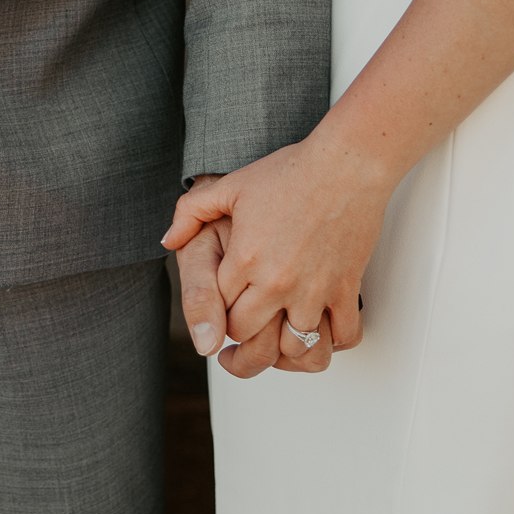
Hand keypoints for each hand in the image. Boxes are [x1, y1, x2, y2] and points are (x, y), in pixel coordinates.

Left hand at [161, 133, 385, 377]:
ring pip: (293, 347)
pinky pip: (342, 337)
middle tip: (243, 338)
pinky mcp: (345, 289)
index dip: (220, 312)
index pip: (220, 309)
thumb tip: (168, 240)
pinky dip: (333, 343)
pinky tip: (322, 333)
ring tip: (278, 344)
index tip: (225, 310)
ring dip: (285, 349)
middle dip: (243, 338)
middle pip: (249, 335)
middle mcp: (276, 282)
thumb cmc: (291, 171)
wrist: (345, 163)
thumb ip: (191, 212)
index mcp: (245, 258)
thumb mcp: (231, 185)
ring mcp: (313, 289)